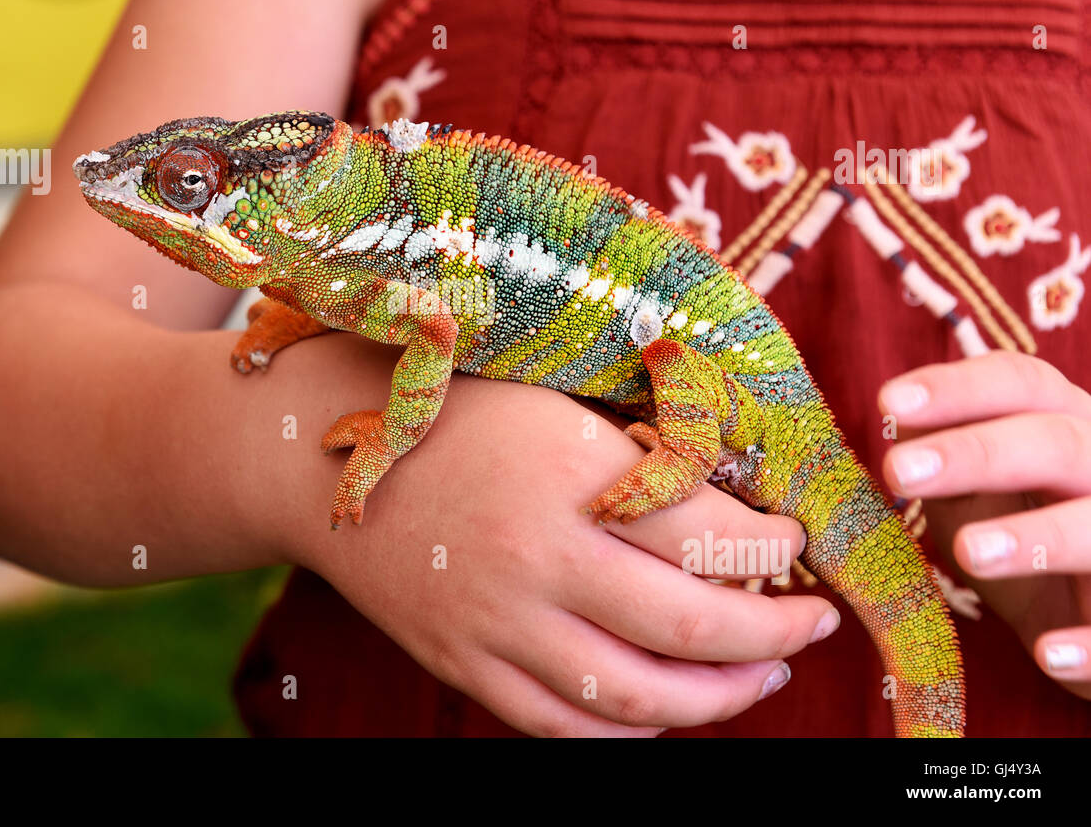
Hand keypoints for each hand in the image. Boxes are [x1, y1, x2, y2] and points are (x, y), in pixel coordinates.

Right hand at [279, 333, 838, 735]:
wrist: (322, 463)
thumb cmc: (451, 414)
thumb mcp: (551, 404)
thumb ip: (638, 453)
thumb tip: (742, 505)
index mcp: (568, 475)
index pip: (710, 532)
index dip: (777, 546)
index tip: (799, 539)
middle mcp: (537, 559)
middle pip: (691, 629)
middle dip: (776, 634)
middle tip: (813, 623)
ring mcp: (495, 624)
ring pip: (637, 698)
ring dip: (719, 698)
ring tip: (760, 677)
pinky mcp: (463, 664)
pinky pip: (563, 727)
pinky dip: (630, 731)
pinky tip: (665, 710)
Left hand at [879, 352, 1090, 698]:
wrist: (1089, 617)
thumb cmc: (1023, 532)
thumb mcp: (976, 491)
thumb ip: (939, 459)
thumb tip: (893, 423)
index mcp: (1063, 422)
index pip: (1019, 383)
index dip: (957, 388)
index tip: (887, 403)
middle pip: (1053, 442)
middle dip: (976, 454)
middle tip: (898, 471)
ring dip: (1037, 537)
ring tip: (968, 552)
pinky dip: (1090, 641)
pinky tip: (1046, 652)